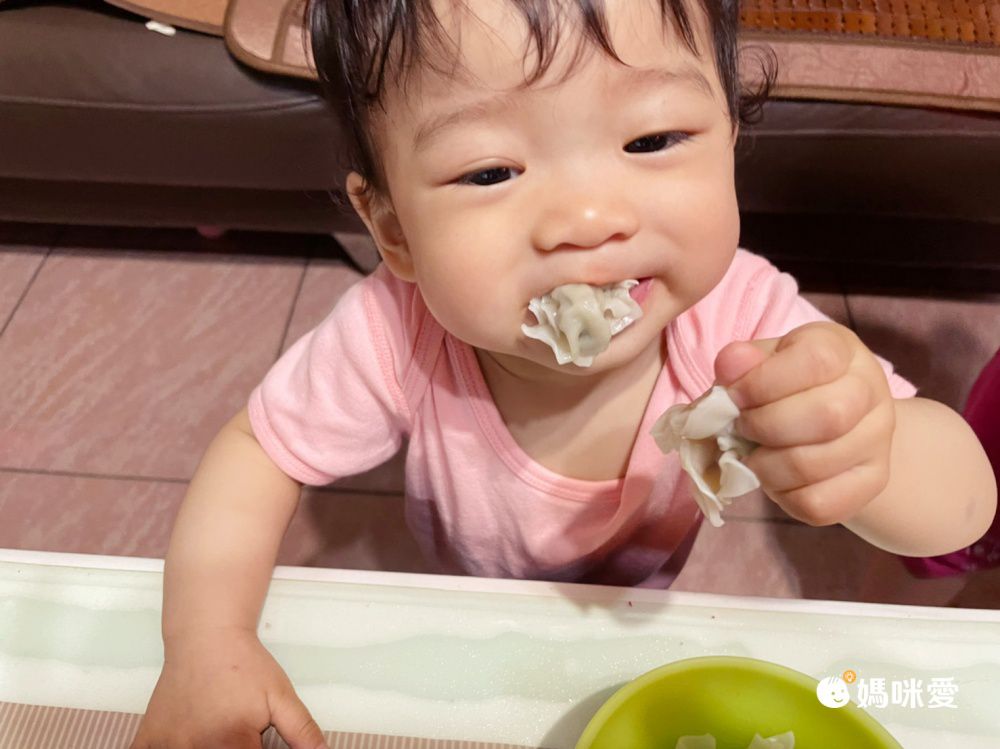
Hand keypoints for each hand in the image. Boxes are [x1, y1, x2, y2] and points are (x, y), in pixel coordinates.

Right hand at [130, 627, 326, 748]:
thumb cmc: (244, 665)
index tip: (256, 743)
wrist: (205, 635)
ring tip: (216, 736)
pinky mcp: (147, 740)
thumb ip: (302, 732)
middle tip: (237, 737)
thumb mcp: (281, 696)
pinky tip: (184, 743)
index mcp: (232, 742)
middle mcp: (195, 748)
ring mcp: (167, 745)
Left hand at [713, 321, 895, 525]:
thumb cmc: (783, 387)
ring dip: (766, 466)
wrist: (830, 426)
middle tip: (743, 429)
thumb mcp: (760, 364)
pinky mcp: (872, 482)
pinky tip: (775, 481)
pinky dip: (783, 497)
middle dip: (765, 427)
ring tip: (753, 457)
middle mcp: (871, 390)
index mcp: (841, 350)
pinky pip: (820, 504)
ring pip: (816, 464)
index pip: (815, 360)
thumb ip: (741, 363)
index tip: (735, 396)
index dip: (762, 382)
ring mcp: (878, 439)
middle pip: (827, 415)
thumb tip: (731, 364)